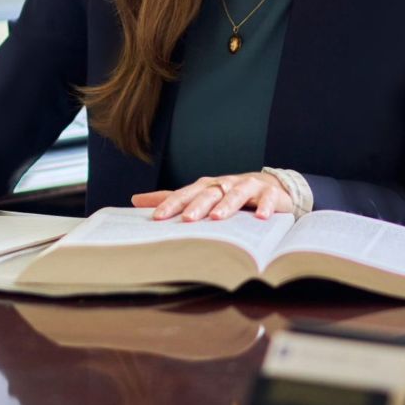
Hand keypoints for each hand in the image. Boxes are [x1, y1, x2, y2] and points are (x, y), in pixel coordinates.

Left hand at [132, 172, 292, 221]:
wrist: (269, 186)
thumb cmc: (228, 193)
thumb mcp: (200, 195)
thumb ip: (171, 199)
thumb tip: (135, 200)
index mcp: (206, 186)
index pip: (185, 194)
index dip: (171, 204)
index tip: (157, 218)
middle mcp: (225, 184)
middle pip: (209, 193)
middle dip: (197, 206)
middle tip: (186, 220)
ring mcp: (248, 186)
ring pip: (236, 193)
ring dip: (227, 205)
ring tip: (218, 218)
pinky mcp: (269, 193)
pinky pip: (267, 198)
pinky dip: (264, 206)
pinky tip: (260, 217)